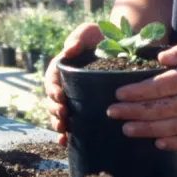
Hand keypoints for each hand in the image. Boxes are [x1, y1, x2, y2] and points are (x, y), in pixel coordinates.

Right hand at [43, 22, 103, 144]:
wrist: (125, 46)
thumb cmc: (103, 36)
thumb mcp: (90, 32)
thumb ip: (78, 37)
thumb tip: (67, 51)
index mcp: (63, 68)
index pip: (51, 80)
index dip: (52, 91)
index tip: (60, 97)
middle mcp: (67, 85)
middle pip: (53, 101)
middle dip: (54, 111)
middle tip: (63, 118)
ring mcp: (76, 98)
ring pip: (61, 114)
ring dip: (59, 125)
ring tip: (64, 132)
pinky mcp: (88, 109)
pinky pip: (76, 124)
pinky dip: (69, 135)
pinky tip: (67, 144)